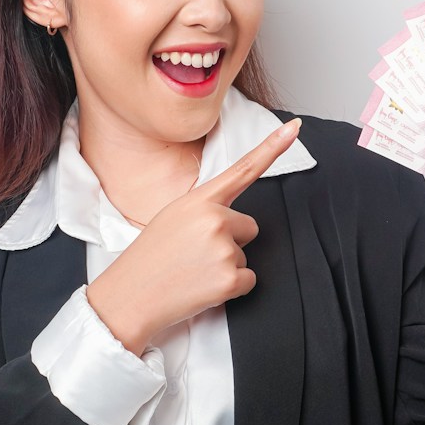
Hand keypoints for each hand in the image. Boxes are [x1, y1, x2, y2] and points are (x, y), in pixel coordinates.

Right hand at [86, 118, 302, 354]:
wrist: (129, 296)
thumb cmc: (150, 257)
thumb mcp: (173, 217)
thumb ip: (205, 209)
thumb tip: (231, 218)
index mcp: (199, 200)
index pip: (243, 169)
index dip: (273, 147)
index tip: (294, 127)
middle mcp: (214, 219)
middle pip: (249, 226)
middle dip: (231, 241)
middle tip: (197, 254)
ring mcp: (223, 249)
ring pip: (245, 255)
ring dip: (225, 266)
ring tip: (193, 270)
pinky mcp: (229, 279)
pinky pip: (249, 280)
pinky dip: (231, 287)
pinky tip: (203, 286)